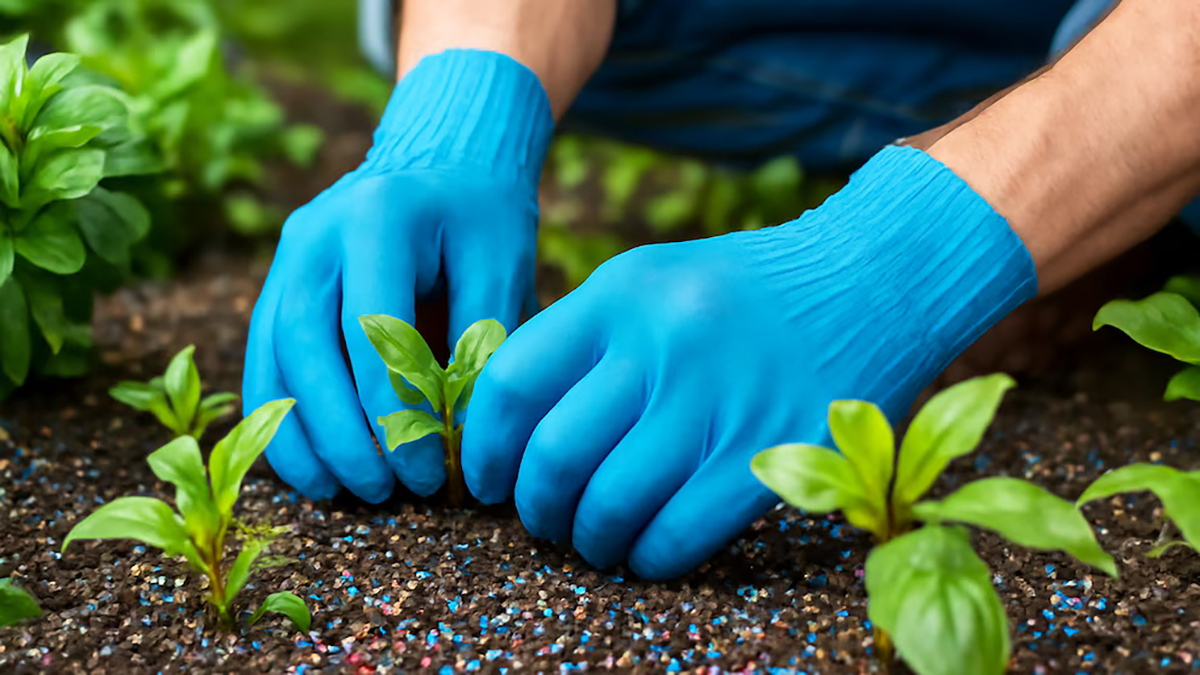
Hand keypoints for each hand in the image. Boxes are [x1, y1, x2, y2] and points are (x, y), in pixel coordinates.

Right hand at [243, 50, 552, 501]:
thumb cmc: (483, 218)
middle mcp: (315, 234)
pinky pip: (263, 360)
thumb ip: (483, 345)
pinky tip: (310, 468)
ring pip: (273, 358)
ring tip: (344, 492)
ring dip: (302, 436)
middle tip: (386, 490)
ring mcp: (286, 258)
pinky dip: (280, 418)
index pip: (375, 329)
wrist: (443, 160)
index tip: (433, 469)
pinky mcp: (277, 285)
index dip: (400, 411)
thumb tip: (464, 445)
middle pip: (308, 348)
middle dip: (344, 433)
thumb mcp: (503, 266)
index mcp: (378, 216)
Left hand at [462, 146, 1037, 578]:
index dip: (485, 448)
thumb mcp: (654, 281)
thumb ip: (584, 339)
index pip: (513, 382)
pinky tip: (647, 550)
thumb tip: (512, 426)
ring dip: (590, 539)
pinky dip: (648, 556)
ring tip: (595, 539)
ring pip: (612, 502)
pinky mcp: (773, 451)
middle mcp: (663, 342)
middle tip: (543, 521)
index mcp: (620, 293)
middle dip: (536, 508)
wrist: (873, 276)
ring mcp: (719, 398)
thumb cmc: (747, 290)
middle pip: (555, 454)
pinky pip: (679, 532)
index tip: (488, 480)